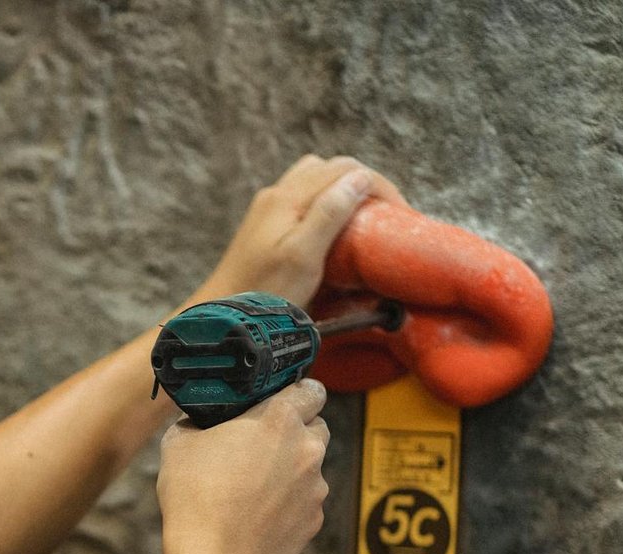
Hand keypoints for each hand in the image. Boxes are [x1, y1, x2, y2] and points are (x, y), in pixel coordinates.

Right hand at [156, 379, 329, 553]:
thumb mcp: (180, 443)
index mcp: (279, 419)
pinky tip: (260, 514)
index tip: (284, 402)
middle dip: (297, 433)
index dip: (299, 394)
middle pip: (317, 427)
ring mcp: (315, 487)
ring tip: (255, 488)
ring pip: (311, 468)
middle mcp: (306, 449)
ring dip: (291, 471)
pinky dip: (289, 504)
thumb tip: (198, 422)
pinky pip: (306, 503)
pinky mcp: (314, 520)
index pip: (311, 389)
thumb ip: (198, 423)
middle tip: (264, 446)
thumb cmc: (195, 497)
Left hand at [198, 155, 405, 306]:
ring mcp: (268, 209)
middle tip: (389, 215)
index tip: (401, 215)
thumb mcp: (303, 256)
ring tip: (365, 219)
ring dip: (344, 191)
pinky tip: (334, 229)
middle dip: (365, 184)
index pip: (345, 170)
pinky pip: (303, 199)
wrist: (221, 316)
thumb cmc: (264, 295)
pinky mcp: (264, 227)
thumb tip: (360, 177)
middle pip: (331, 169)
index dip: (379, 185)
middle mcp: (276, 195)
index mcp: (287, 198)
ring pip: (316, 180)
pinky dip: (327, 203)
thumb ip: (328, 213)